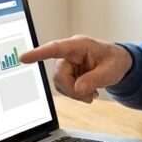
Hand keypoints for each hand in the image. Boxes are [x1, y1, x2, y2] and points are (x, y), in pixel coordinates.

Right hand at [18, 36, 132, 102]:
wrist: (118, 64)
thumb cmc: (115, 61)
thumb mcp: (111, 71)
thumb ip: (95, 79)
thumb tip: (78, 88)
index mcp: (79, 45)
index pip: (56, 48)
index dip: (39, 53)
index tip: (24, 58)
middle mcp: (69, 53)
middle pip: (59, 75)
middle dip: (73, 89)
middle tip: (91, 96)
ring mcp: (67, 64)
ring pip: (60, 84)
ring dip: (75, 93)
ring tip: (92, 94)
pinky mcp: (67, 73)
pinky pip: (63, 88)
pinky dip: (75, 94)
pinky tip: (87, 93)